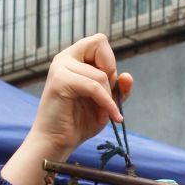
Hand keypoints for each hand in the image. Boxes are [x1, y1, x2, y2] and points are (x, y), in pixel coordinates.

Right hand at [2, 34, 132, 184]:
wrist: (57, 142)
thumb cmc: (78, 122)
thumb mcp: (105, 103)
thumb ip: (117, 88)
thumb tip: (128, 76)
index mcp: (74, 59)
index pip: (100, 41)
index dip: (109, 61)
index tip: (107, 85)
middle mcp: (64, 58)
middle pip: (101, 46)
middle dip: (110, 76)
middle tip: (105, 98)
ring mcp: (60, 67)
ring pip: (100, 75)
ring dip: (108, 99)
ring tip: (101, 115)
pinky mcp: (60, 81)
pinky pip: (94, 87)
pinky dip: (106, 104)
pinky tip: (106, 118)